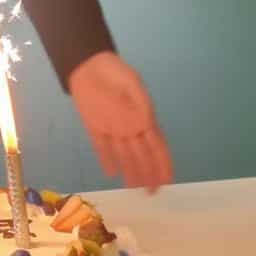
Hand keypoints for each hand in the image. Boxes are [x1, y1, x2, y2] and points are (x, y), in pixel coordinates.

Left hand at [68, 51, 172, 192]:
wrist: (87, 63)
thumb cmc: (114, 70)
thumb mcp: (132, 82)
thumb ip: (142, 102)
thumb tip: (149, 123)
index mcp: (141, 116)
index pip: (156, 145)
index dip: (163, 162)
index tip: (168, 179)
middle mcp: (129, 126)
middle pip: (141, 155)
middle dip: (149, 173)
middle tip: (153, 192)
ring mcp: (111, 128)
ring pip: (124, 155)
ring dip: (130, 171)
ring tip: (135, 188)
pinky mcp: (94, 126)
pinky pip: (101, 147)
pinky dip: (106, 159)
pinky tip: (111, 173)